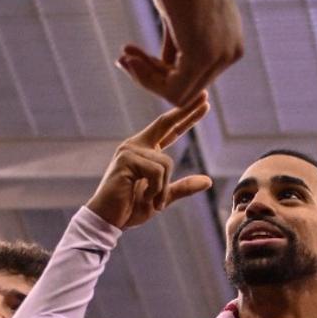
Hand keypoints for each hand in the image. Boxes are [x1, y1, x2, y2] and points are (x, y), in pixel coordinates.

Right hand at [86, 96, 211, 228]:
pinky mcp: (126, 159)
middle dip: (187, 110)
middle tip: (206, 97)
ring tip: (151, 201)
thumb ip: (183, 187)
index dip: (186, 116)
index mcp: (145, 150)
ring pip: (166, 162)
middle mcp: (137, 145)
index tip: (203, 102)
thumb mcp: (163, 196)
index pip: (170, 129)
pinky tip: (143, 197)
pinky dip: (156, 190)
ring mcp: (130, 150)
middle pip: (166, 122)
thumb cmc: (131, 208)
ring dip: (163, 189)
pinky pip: (157, 171)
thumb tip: (208, 181)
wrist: (108, 220)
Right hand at [117, 0, 242, 105]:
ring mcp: (221, 56)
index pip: (192, 78)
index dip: (160, 74)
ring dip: (145, 78)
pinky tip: (130, 58)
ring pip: (178, 92)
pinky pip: (173, 88)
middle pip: (186, 88)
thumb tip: (166, 65)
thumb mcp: (178, 16)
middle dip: (151, 77)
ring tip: (124, 57)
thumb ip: (177, 44)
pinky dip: (147, 78)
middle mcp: (231, 54)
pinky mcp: (205, 54)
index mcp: (229, 44)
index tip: (134, 57)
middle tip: (124, 59)